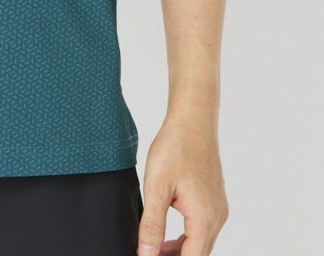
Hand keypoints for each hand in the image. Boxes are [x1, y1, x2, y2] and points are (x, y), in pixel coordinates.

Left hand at [137, 113, 229, 255]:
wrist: (193, 121)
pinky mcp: (215, 200)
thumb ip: (152, 225)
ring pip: (201, 242)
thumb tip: (146, 253)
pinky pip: (203, 228)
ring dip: (180, 250)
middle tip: (148, 253)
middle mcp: (217, 217)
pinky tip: (168, 233)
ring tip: (154, 248)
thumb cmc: (176, 147)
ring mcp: (218, 208)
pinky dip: (187, 236)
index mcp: (204, 218)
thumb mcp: (156, 187)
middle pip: (198, 254)